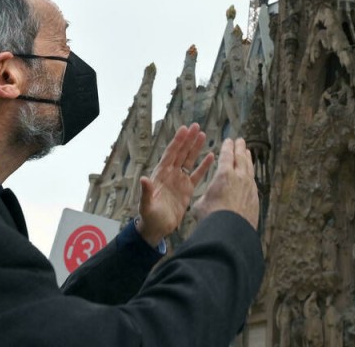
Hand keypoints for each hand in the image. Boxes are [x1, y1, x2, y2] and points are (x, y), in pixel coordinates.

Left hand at [136, 123, 213, 244]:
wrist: (157, 229)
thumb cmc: (149, 217)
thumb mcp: (146, 205)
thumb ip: (146, 192)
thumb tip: (144, 179)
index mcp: (161, 174)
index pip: (170, 154)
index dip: (177, 141)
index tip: (183, 129)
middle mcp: (171, 174)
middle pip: (181, 153)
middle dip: (188, 139)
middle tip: (196, 126)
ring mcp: (180, 180)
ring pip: (189, 160)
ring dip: (195, 148)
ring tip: (202, 135)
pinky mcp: (187, 189)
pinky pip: (197, 175)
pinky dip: (204, 165)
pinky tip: (211, 156)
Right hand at [193, 138, 258, 229]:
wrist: (230, 232)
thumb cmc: (211, 218)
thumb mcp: (200, 204)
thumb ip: (206, 196)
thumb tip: (207, 199)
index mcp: (224, 175)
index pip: (227, 155)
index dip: (227, 147)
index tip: (229, 140)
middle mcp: (239, 177)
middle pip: (241, 157)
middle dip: (240, 147)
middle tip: (240, 140)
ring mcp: (249, 187)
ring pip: (249, 168)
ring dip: (248, 158)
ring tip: (247, 152)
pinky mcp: (255, 197)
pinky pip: (253, 180)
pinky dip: (251, 174)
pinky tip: (250, 175)